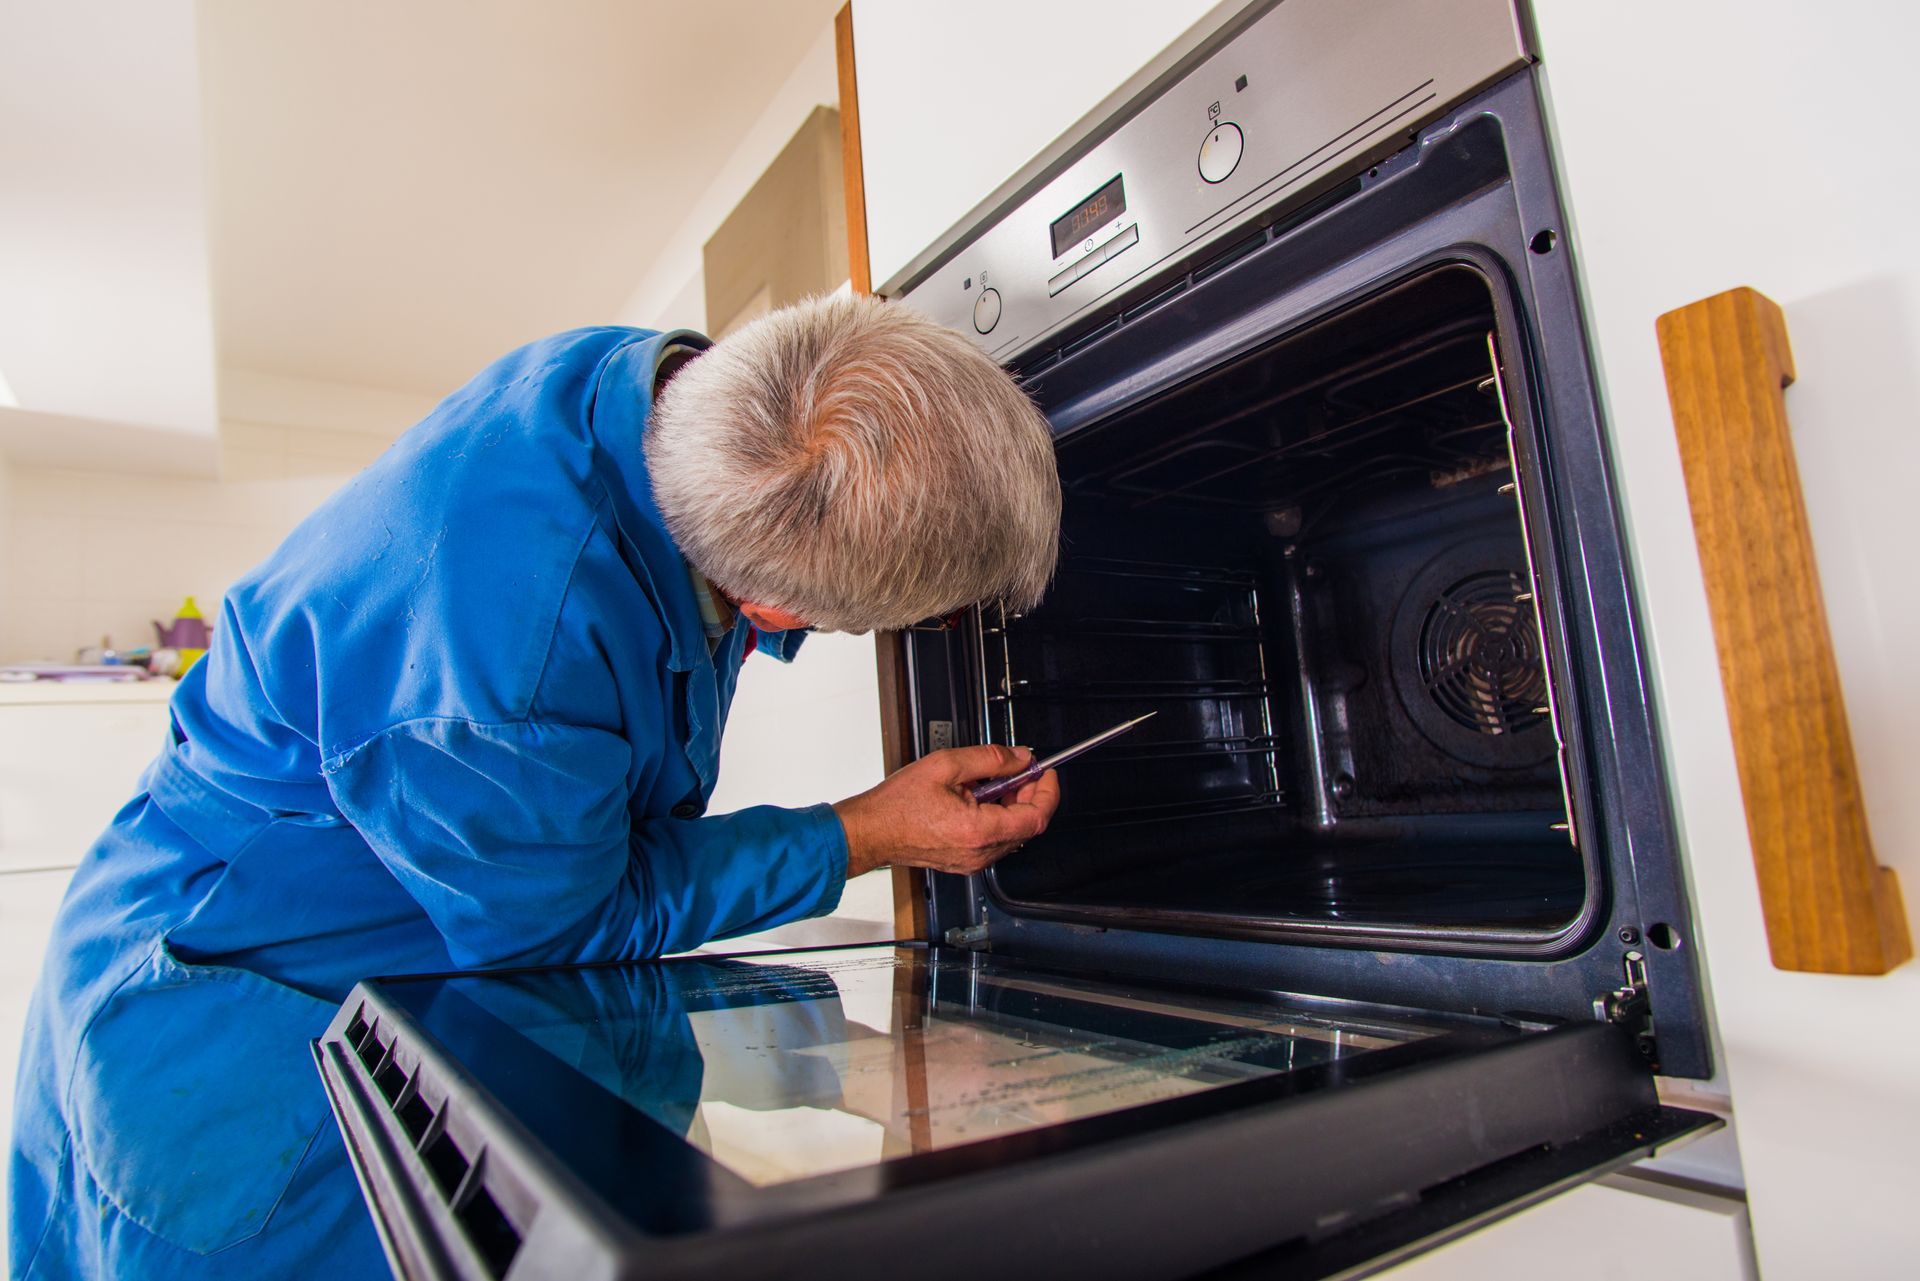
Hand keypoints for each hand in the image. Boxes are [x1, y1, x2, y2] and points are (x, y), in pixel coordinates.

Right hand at [833, 745, 1060, 878]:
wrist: (871, 831)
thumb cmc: (897, 805)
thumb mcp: (946, 765)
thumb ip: (991, 759)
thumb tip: (1020, 758)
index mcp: (979, 830)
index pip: (1036, 817)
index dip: (1048, 791)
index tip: (1045, 772)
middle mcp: (980, 852)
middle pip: (1027, 826)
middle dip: (1029, 794)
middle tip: (1019, 770)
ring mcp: (973, 861)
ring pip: (1012, 833)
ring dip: (1012, 805)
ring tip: (991, 782)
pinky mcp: (965, 862)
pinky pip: (995, 840)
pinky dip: (997, 817)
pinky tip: (978, 798)